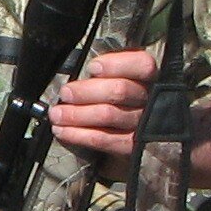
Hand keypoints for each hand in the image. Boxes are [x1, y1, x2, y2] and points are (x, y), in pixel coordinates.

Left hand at [50, 48, 156, 173]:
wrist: (135, 132)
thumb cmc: (124, 97)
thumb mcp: (123, 77)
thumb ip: (110, 71)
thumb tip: (81, 72)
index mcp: (152, 77)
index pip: (142, 65)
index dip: (115, 65)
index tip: (93, 67)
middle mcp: (153, 100)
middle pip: (120, 91)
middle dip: (86, 91)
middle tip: (65, 93)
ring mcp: (145, 125)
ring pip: (108, 115)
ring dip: (76, 114)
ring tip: (57, 114)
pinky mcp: (134, 146)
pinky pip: (105, 140)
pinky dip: (79, 135)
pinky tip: (63, 131)